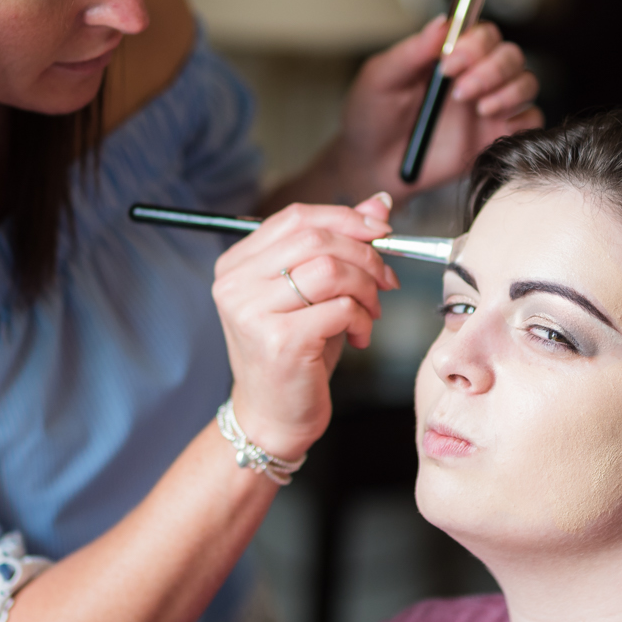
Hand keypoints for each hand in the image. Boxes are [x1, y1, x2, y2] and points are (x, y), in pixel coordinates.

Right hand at [212, 193, 398, 460]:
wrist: (273, 418)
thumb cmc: (295, 354)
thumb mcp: (316, 293)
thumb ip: (341, 245)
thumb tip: (377, 204)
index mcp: (236, 265)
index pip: (295, 218)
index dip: (345, 218)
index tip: (380, 233)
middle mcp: (235, 285)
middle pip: (315, 239)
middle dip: (364, 254)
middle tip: (385, 279)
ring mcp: (253, 313)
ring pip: (330, 270)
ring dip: (366, 288)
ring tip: (371, 312)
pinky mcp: (280, 341)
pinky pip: (340, 308)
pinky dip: (362, 319)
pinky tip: (359, 336)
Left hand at [324, 16, 541, 197]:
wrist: (371, 165)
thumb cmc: (371, 116)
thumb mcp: (381, 79)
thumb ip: (412, 51)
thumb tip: (443, 21)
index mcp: (449, 55)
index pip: (482, 34)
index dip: (475, 44)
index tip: (449, 63)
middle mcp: (475, 75)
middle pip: (510, 56)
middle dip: (492, 70)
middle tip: (461, 92)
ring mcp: (488, 105)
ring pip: (526, 83)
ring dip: (510, 92)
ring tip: (479, 109)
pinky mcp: (495, 136)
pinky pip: (530, 120)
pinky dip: (522, 120)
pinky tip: (493, 127)